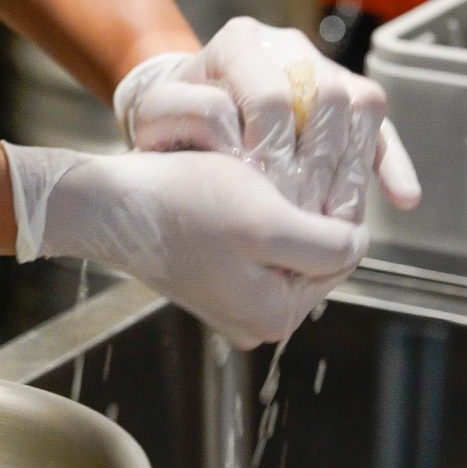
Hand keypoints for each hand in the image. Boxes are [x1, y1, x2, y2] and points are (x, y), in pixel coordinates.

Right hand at [1, 142, 367, 347]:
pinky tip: (256, 175)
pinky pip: (258, 239)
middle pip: (315, 251)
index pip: (341, 257)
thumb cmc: (180, 205)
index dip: (347, 204)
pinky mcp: (212, 275)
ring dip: (294, 199)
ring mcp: (232, 298)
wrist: (109, 203)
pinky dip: (263, 206)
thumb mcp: (266, 222)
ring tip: (292, 158)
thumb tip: (357, 244)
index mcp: (273, 315)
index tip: (347, 156)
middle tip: (323, 150)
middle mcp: (255, 316)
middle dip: (319, 201)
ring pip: (288, 240)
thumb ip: (326, 244)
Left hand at [113, 17, 420, 221]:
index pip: (271, 97)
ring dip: (355, 165)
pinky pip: (379, 123)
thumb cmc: (170, 119)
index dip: (270, 151)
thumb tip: (232, 146)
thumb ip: (183, 119)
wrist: (185, 108)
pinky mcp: (346, 92)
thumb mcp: (158, 117)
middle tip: (306, 216)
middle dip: (318, 164)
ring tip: (341, 218)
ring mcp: (321, 65)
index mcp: (240, 42)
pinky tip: (402, 198)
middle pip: (325, 97)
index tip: (261, 194)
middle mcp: (286, 46)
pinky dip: (390, 161)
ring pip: (360, 102)